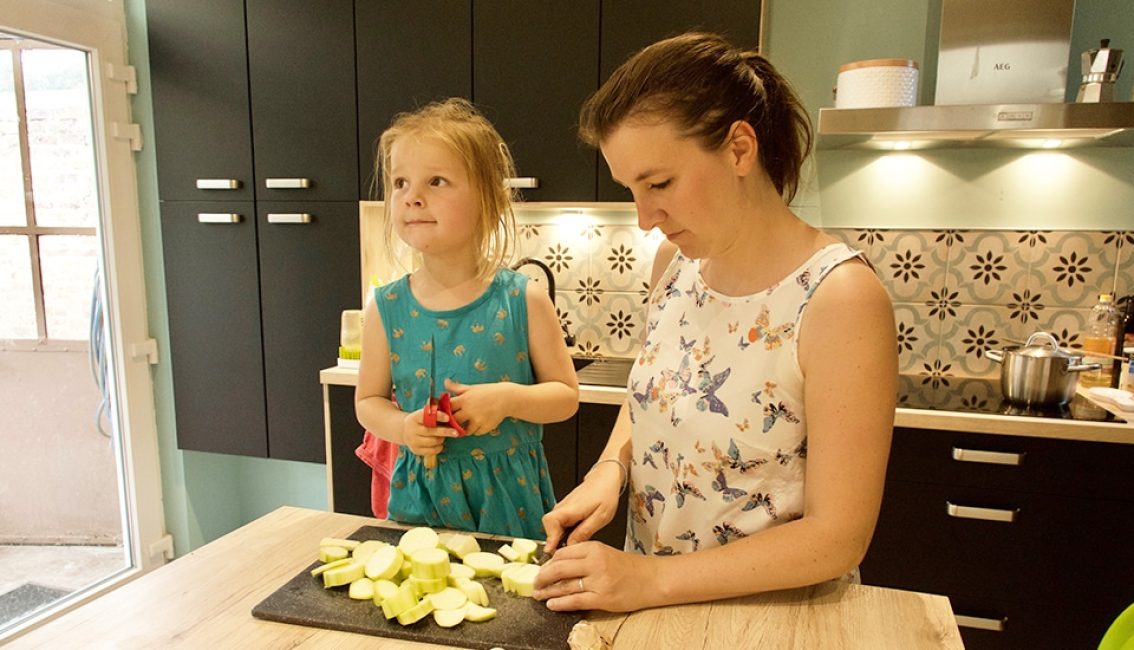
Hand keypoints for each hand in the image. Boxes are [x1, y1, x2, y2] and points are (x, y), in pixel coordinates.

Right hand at [402, 408, 456, 457]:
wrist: (404, 431)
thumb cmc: (420, 421)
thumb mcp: (423, 415)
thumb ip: (434, 414)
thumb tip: (451, 415)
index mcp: (414, 418)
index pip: (425, 416)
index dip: (437, 416)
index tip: (448, 418)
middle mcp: (411, 429)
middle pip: (430, 431)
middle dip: (445, 432)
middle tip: (456, 432)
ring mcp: (412, 441)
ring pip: (432, 441)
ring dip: (441, 439)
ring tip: (444, 437)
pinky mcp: (415, 450)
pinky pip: (430, 451)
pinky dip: (438, 448)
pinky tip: (441, 444)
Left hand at [443, 378, 509, 435]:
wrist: (507, 398)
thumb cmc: (488, 391)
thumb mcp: (472, 388)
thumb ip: (457, 387)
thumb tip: (445, 382)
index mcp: (464, 399)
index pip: (448, 407)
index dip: (445, 410)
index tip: (445, 412)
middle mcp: (469, 410)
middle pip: (453, 421)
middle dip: (453, 422)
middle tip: (454, 422)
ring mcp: (477, 420)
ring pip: (464, 430)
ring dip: (464, 429)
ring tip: (466, 425)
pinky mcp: (485, 427)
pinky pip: (476, 433)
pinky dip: (475, 430)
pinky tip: (477, 425)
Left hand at [532, 541, 657, 611]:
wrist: (651, 579)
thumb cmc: (628, 567)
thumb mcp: (604, 553)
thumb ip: (583, 557)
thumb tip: (556, 565)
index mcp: (593, 548)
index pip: (562, 554)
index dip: (548, 564)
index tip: (541, 570)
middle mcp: (594, 562)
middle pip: (558, 569)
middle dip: (542, 578)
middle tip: (535, 583)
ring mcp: (598, 581)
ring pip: (564, 586)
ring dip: (548, 592)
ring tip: (539, 595)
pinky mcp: (602, 598)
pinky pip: (575, 601)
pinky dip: (560, 604)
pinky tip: (552, 605)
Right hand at [542, 462, 623, 552]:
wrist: (605, 479)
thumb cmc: (605, 495)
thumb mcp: (601, 517)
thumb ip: (585, 532)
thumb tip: (571, 545)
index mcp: (570, 508)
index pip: (550, 522)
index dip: (549, 537)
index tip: (550, 550)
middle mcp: (562, 508)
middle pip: (549, 527)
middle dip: (555, 541)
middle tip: (568, 550)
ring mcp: (562, 509)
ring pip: (553, 527)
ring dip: (560, 537)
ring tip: (575, 542)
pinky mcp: (565, 511)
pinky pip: (559, 524)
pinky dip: (564, 532)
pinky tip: (576, 535)